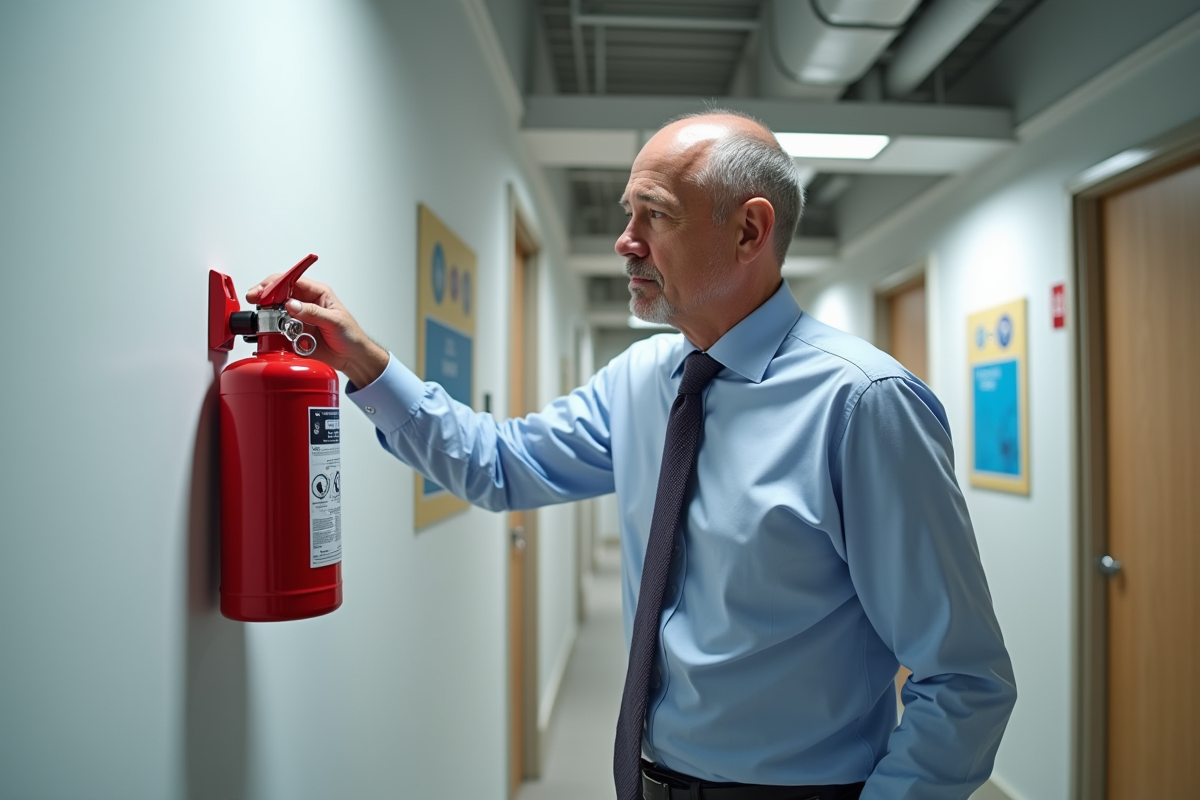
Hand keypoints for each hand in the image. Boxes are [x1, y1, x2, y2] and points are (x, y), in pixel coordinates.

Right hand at [246, 275, 389, 387]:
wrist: (352, 358)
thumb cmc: (351, 336)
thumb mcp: (335, 321)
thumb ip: (313, 313)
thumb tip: (292, 305)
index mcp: (317, 294)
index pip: (292, 281)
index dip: (275, 282)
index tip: (263, 289)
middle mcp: (306, 304)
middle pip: (278, 294)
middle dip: (264, 296)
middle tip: (254, 300)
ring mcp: (298, 319)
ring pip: (275, 312)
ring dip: (269, 316)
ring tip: (267, 322)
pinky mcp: (294, 334)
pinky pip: (278, 331)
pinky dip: (273, 333)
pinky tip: (273, 335)